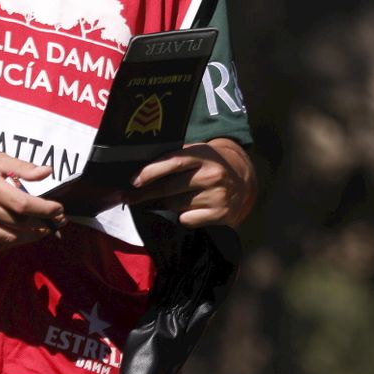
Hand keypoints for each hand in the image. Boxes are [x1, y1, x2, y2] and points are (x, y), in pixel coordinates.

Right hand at [0, 151, 63, 249]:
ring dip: (29, 237)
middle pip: (19, 224)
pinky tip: (20, 236)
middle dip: (43, 224)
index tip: (59, 211)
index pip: (24, 205)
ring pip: (7, 237)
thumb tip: (47, 172)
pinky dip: (9, 242)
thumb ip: (22, 167)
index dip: (46, 210)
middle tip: (57, 222)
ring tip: (42, 230)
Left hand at [126, 138, 255, 226]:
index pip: (173, 162)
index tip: (133, 181)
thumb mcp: (197, 154)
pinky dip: (183, 216)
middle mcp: (212, 174)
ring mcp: (217, 195)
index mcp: (204, 155)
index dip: (151, 172)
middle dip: (147, 193)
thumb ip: (174, 159)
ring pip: (175, 205)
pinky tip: (193, 208)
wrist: (243, 179)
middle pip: (169, 188)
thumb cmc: (209, 165)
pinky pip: (186, 219)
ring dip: (169, 203)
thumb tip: (138, 176)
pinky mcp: (220, 214)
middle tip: (131, 196)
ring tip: (179, 197)